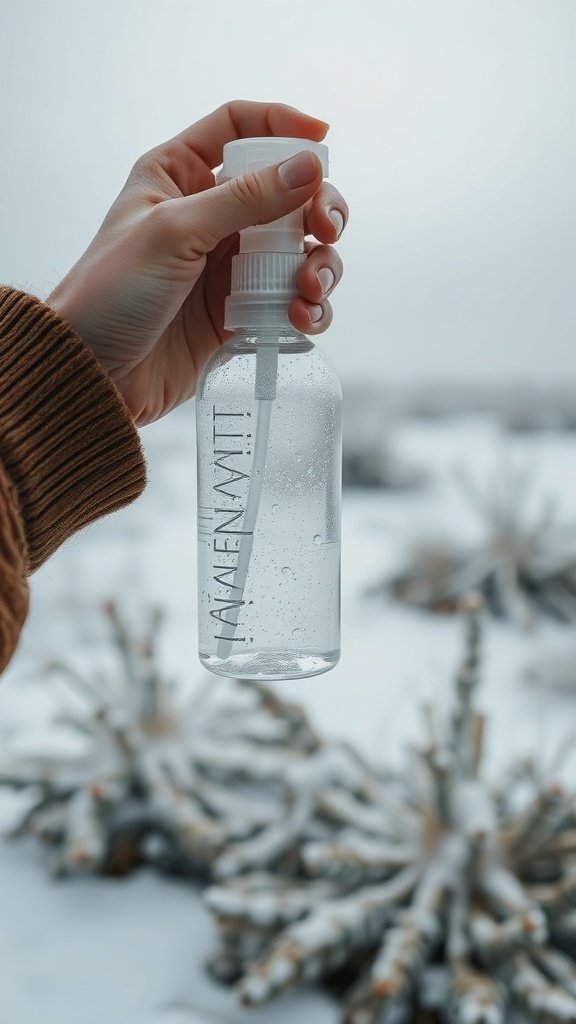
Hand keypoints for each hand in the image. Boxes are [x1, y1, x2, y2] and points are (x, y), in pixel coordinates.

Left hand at [47, 100, 347, 425]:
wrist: (95, 373)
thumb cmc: (112, 293)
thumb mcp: (175, 232)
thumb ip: (244, 199)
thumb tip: (308, 167)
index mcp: (178, 174)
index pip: (239, 126)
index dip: (283, 124)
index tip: (322, 137)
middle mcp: (209, 213)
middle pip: (287, 190)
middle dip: (318, 207)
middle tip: (326, 231)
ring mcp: (228, 264)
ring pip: (299, 248)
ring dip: (320, 264)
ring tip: (309, 288)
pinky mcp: (240, 311)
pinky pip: (291, 298)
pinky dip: (308, 306)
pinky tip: (302, 317)